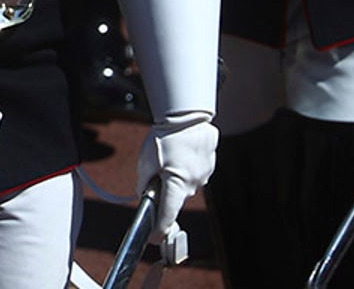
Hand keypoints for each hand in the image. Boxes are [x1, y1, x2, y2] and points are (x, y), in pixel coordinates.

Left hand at [137, 112, 216, 260]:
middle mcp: (193, 185)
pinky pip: (195, 172)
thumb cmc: (164, 137)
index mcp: (176, 186)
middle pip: (175, 196)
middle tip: (157, 169)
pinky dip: (187, 167)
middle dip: (165, 189)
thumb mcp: (146, 161)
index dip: (159, 229)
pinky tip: (182, 151)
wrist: (187, 116)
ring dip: (176, 176)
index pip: (168, 216)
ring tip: (171, 155)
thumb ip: (143, 182)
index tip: (154, 238)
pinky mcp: (210, 166)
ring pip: (185, 183)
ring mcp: (204, 176)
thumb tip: (144, 194)